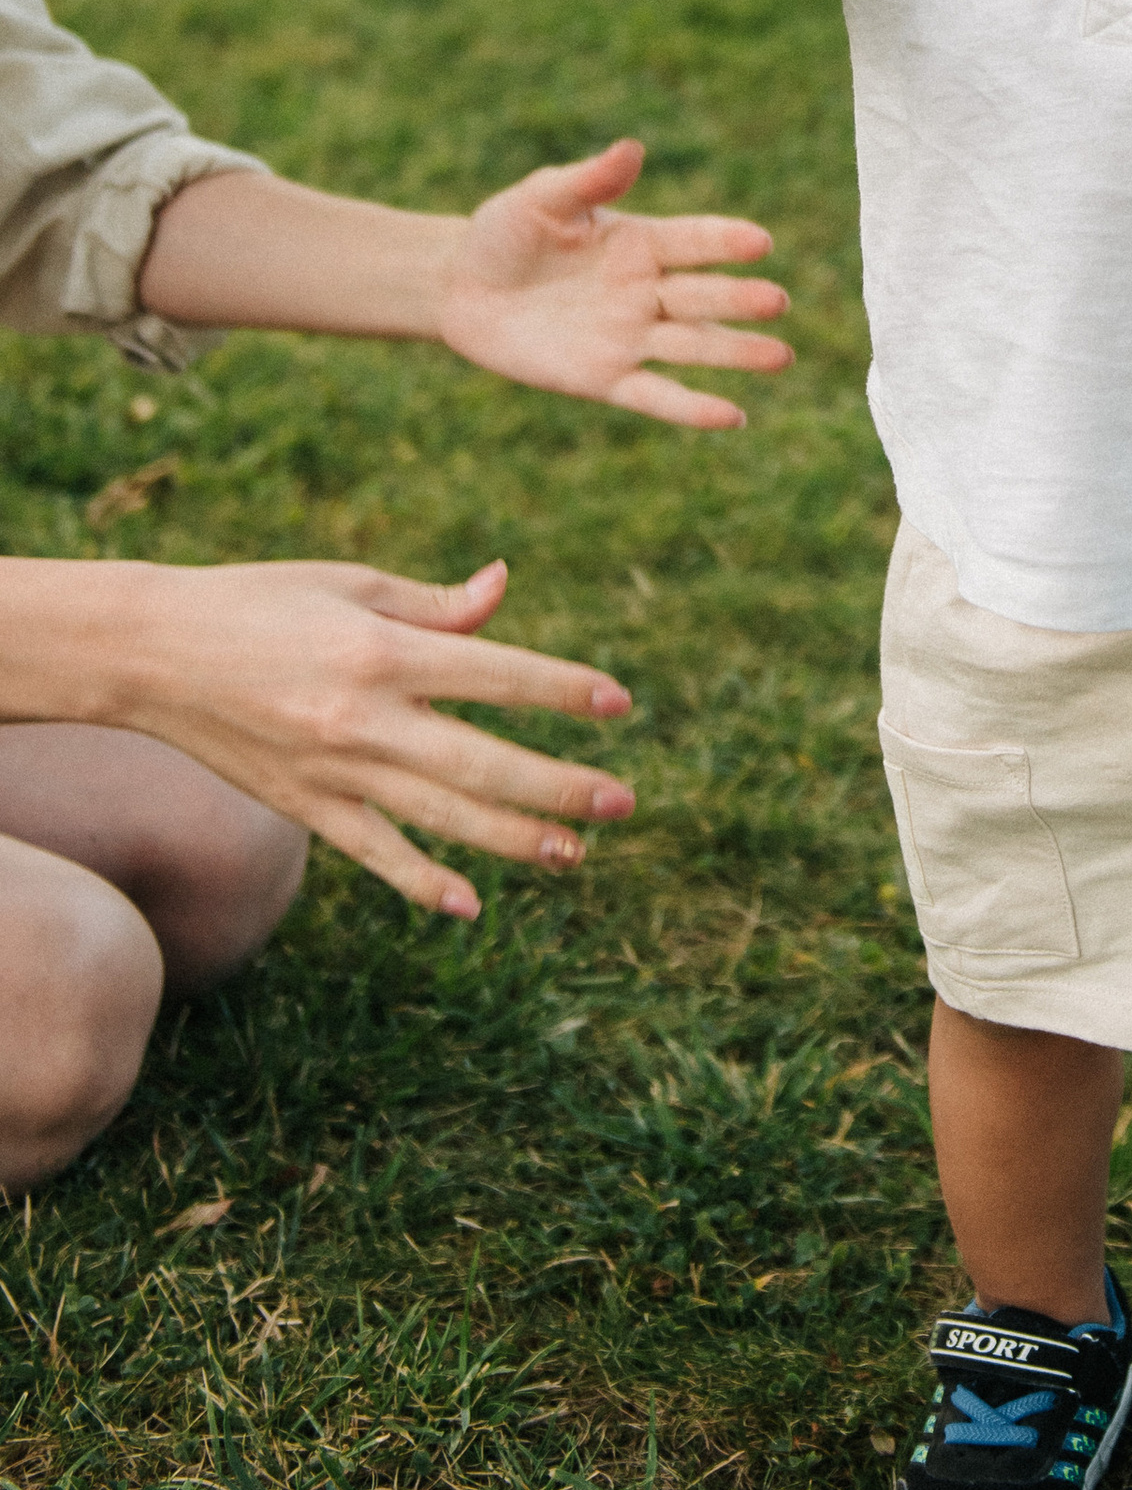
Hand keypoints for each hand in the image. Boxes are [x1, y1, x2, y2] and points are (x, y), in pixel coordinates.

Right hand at [98, 555, 637, 921]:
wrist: (151, 654)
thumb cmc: (259, 602)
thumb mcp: (351, 584)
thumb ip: (434, 604)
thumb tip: (503, 588)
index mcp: (382, 649)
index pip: (497, 674)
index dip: (563, 691)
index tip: (619, 703)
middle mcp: (364, 717)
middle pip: (483, 762)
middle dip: (559, 785)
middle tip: (623, 801)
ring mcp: (333, 771)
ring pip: (441, 817)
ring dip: (513, 838)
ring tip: (574, 852)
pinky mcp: (305, 806)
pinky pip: (375, 853)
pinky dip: (422, 882)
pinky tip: (470, 905)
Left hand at [439, 140, 791, 431]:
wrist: (458, 288)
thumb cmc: (503, 234)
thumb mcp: (540, 198)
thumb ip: (588, 180)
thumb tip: (632, 148)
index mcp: (640, 241)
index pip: (694, 240)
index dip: (726, 241)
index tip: (761, 242)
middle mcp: (646, 291)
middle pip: (702, 297)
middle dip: (740, 300)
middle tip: (778, 302)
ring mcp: (629, 337)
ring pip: (692, 347)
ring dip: (736, 352)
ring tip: (781, 357)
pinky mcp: (604, 379)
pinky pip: (655, 395)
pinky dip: (693, 408)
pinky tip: (733, 416)